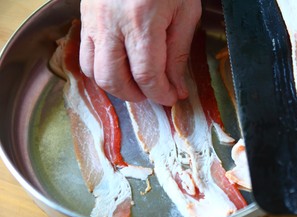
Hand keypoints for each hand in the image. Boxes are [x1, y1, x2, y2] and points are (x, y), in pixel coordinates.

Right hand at [79, 0, 201, 105]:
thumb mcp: (185, 13)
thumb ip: (178, 53)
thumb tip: (176, 87)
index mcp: (142, 21)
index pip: (147, 75)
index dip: (161, 94)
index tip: (172, 98)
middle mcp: (112, 24)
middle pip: (114, 79)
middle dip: (137, 96)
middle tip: (154, 93)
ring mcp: (94, 21)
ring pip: (94, 72)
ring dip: (116, 86)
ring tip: (137, 83)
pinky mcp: (85, 18)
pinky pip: (85, 56)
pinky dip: (101, 70)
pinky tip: (120, 67)